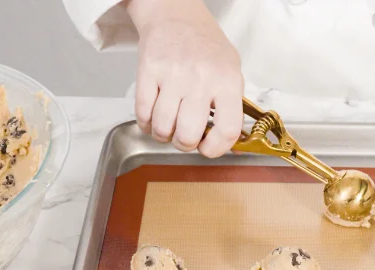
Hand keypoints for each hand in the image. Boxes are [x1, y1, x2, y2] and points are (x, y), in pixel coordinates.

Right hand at [127, 0, 243, 156]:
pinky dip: (146, 124)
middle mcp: (201, 79)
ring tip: (168, 126)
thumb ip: (232, 105)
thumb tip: (229, 142)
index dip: (216, 149)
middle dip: (184, 144)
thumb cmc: (205, 46)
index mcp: (227, 81)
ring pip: (162, 128)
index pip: (227, 129)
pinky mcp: (148, 71)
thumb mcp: (231, 70)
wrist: (176, 14)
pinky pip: (143, 113)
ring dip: (163, 135)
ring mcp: (173, 75)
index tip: (208, 149)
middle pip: (188, 135)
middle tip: (185, 137)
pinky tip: (153, 118)